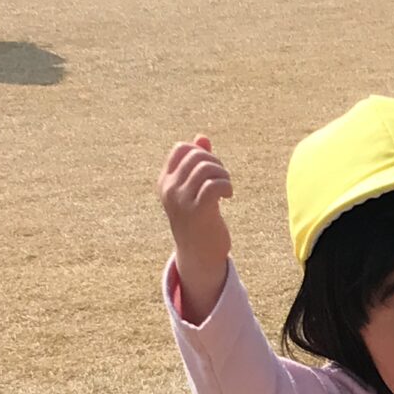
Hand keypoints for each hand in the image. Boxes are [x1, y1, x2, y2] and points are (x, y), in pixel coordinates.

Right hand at [160, 135, 234, 309]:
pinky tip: (228, 196)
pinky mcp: (198, 211)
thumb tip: (202, 137)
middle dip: (216, 163)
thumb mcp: (194, 189)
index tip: (211, 169)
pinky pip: (215, 184)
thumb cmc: (199, 219)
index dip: (202, 152)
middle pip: (197, 156)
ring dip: (223, 175)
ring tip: (226, 188)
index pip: (181, 148)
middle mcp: (169, 189)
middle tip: (222, 179)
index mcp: (165, 181)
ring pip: (206, 168)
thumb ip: (197, 163)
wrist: (199, 255)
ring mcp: (181, 201)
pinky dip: (226, 185)